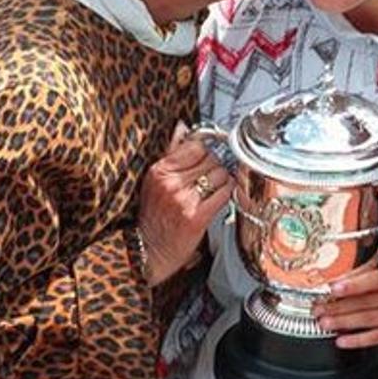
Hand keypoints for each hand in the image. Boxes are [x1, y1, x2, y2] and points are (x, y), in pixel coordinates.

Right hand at [136, 124, 231, 285]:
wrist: (149, 251)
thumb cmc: (154, 217)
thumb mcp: (155, 181)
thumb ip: (171, 153)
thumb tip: (183, 127)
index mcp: (159, 171)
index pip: (196, 146)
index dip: (206, 152)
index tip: (208, 160)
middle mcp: (170, 183)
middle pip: (211, 159)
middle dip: (215, 167)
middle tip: (210, 179)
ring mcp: (183, 200)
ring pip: (221, 174)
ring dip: (223, 181)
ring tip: (213, 191)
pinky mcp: (197, 216)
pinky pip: (225, 192)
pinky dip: (228, 193)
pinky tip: (220, 198)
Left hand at [312, 261, 377, 348]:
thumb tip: (350, 275)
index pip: (374, 281)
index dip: (352, 285)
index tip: (332, 289)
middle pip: (366, 302)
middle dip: (338, 306)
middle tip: (317, 308)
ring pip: (368, 320)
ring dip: (342, 322)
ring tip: (324, 322)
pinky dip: (358, 339)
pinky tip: (343, 340)